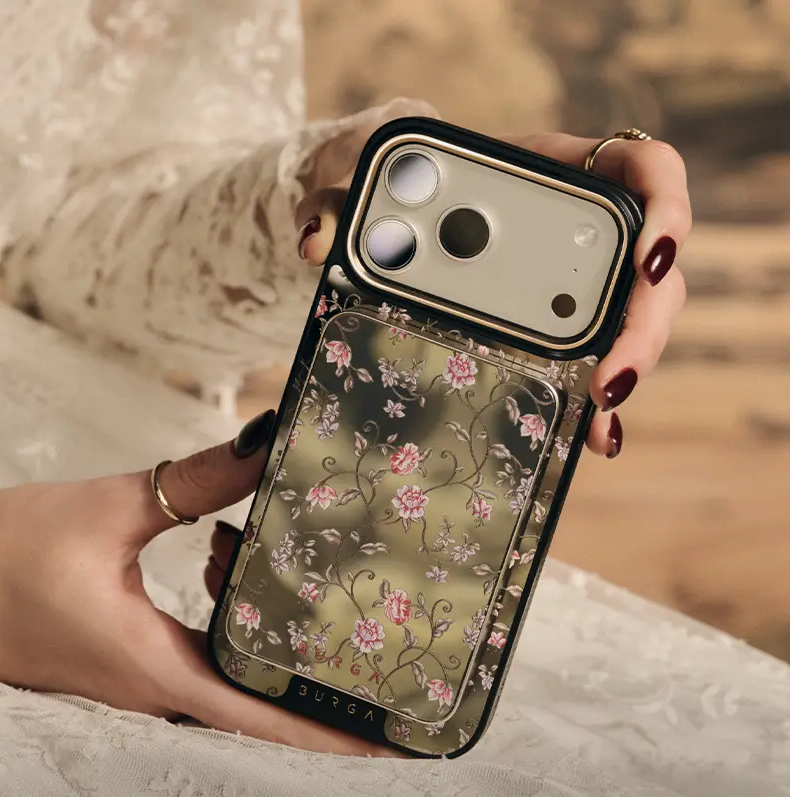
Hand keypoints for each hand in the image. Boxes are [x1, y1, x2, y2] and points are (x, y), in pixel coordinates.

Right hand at [0, 412, 398, 756]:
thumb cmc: (2, 557)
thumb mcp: (105, 509)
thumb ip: (195, 482)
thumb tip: (267, 443)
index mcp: (153, 666)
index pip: (260, 719)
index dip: (328, 735)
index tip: (387, 743)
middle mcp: (154, 690)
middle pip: (259, 706)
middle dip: (315, 678)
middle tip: (379, 655)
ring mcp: (139, 684)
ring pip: (229, 679)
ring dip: (266, 636)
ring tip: (294, 582)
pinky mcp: (127, 665)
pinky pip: (200, 661)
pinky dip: (229, 625)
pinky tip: (226, 569)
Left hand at [295, 125, 690, 459]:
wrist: (394, 221)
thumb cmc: (398, 187)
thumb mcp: (370, 181)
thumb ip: (341, 197)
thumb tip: (315, 241)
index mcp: (560, 175)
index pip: (646, 174)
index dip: (667, 209)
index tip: (647, 256)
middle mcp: (586, 233)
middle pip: (654, 272)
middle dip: (644, 326)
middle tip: (609, 377)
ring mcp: (579, 287)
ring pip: (635, 324)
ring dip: (628, 369)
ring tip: (600, 413)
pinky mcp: (561, 331)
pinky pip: (598, 363)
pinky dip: (600, 402)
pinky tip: (594, 436)